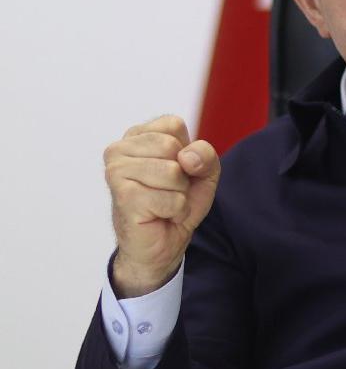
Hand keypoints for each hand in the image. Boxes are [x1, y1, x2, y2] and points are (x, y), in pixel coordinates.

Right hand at [103, 115, 220, 297]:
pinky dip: (176, 211)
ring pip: (172, 172)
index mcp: (136, 135)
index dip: (187, 151)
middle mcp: (119, 149)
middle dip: (183, 175)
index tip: (177, 170)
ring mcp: (116, 173)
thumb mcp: (204, 172)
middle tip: (169, 191)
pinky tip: (160, 216)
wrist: (162, 243)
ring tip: (164, 203)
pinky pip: (172, 199)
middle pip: (172, 147)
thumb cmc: (177, 202)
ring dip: (179, 195)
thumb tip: (187, 158)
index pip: (173, 125)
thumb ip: (205, 154)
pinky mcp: (123, 197)